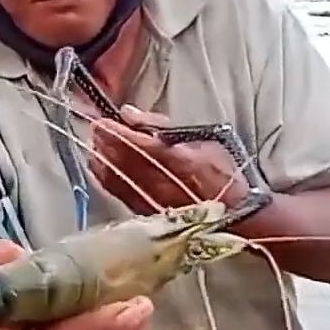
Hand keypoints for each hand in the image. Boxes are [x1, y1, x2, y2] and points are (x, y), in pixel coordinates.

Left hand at [88, 105, 248, 213]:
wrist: (236, 214)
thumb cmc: (223, 174)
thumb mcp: (204, 139)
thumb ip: (164, 126)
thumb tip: (129, 114)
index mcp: (180, 159)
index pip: (140, 144)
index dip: (117, 133)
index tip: (101, 121)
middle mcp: (163, 182)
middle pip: (124, 161)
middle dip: (105, 144)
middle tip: (93, 130)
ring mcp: (153, 200)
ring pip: (118, 178)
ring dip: (102, 160)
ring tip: (94, 146)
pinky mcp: (148, 213)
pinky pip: (120, 193)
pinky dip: (106, 179)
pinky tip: (98, 168)